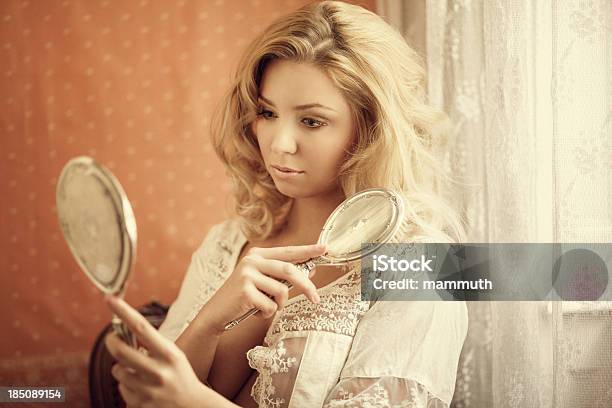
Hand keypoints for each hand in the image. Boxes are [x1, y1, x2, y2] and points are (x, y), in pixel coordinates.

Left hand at [104, 295, 217, 407]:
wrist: (191, 405)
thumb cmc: (180, 375)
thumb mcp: (173, 355)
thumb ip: (152, 345)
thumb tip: (123, 334)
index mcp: (168, 354)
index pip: (141, 327)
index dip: (123, 311)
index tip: (110, 299)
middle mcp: (158, 371)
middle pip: (120, 350)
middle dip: (112, 342)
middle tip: (112, 339)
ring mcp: (148, 390)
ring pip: (117, 370)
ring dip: (121, 367)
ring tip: (136, 370)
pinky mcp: (139, 404)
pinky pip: (121, 388)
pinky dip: (126, 385)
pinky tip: (141, 387)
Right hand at [203, 243, 325, 331]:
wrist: (216, 312)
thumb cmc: (243, 297)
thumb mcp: (262, 282)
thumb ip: (282, 275)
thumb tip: (311, 271)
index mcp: (258, 255)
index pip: (288, 251)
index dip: (307, 250)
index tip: (324, 249)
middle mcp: (252, 260)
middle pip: (289, 270)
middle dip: (306, 286)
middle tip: (316, 299)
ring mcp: (247, 275)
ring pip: (281, 291)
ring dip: (279, 305)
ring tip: (267, 307)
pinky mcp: (245, 291)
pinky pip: (270, 305)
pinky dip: (267, 313)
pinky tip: (255, 312)